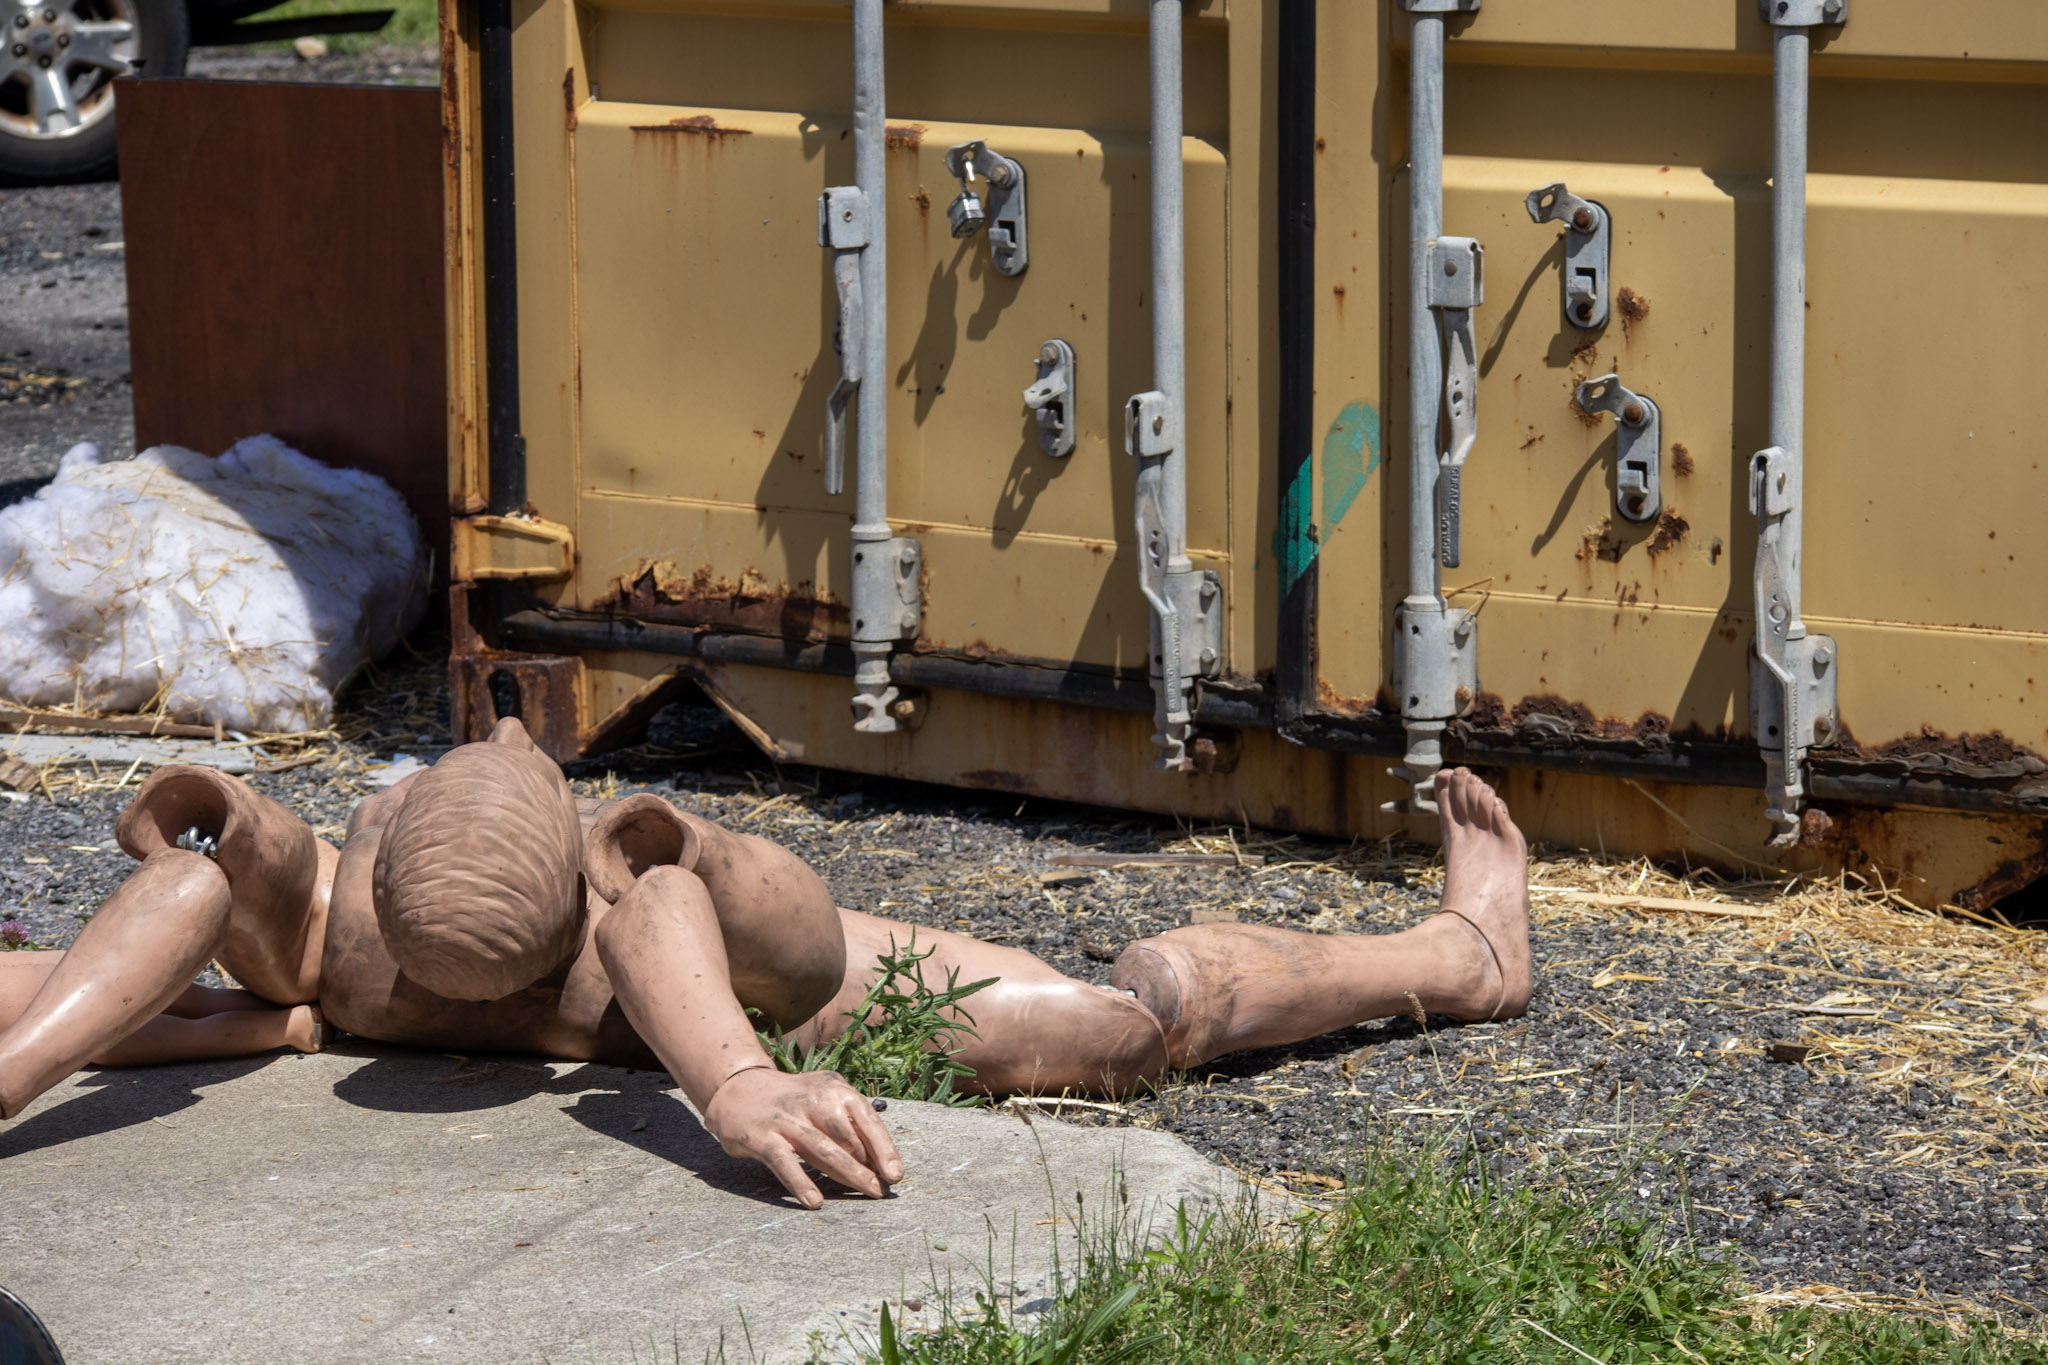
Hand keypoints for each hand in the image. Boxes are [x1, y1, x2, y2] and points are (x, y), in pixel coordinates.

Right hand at [703, 1067, 903, 1208]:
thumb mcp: (823, 1097)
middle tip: (879, 1190)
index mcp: (833, 1088)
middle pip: (848, 1137)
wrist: (738, 1089)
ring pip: (822, 1149)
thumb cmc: (793, 1102)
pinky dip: (801, 1183)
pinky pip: (785, 1163)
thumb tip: (878, 1161)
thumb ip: (848, 1122)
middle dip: (867, 1166)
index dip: (884, 1149)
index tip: (895, 1174)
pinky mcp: (761, 1136)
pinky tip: (815, 1202)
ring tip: (865, 1193)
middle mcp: (811, 1099)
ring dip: (848, 1174)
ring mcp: (785, 1118)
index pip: (867, 1119)